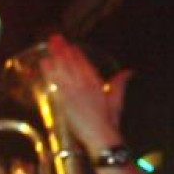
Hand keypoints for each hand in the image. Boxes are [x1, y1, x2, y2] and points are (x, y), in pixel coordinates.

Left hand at [40, 35, 128, 153]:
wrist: (101, 136)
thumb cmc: (109, 122)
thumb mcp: (117, 101)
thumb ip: (119, 84)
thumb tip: (129, 72)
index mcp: (97, 84)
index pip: (86, 65)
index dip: (77, 55)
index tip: (71, 46)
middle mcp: (85, 85)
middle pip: (72, 63)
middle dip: (63, 49)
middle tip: (55, 37)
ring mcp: (73, 91)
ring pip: (63, 69)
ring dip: (55, 55)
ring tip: (49, 44)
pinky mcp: (64, 99)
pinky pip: (55, 81)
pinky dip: (49, 70)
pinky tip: (44, 61)